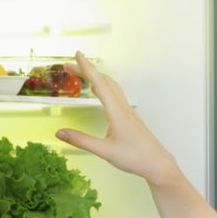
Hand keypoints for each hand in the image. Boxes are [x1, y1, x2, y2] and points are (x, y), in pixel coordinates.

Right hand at [56, 51, 178, 184]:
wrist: (157, 163)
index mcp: (117, 113)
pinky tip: (99, 90)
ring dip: (96, 77)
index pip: (100, 85)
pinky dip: (104, 86)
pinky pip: (116, 95)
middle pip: (104, 82)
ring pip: (112, 87)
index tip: (78, 55)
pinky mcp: (130, 117)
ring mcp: (128, 111)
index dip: (88, 69)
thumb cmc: (135, 157)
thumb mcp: (104, 151)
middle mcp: (123, 108)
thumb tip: (59, 133)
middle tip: (68, 65)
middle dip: (87, 70)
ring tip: (80, 74)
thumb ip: (81, 141)